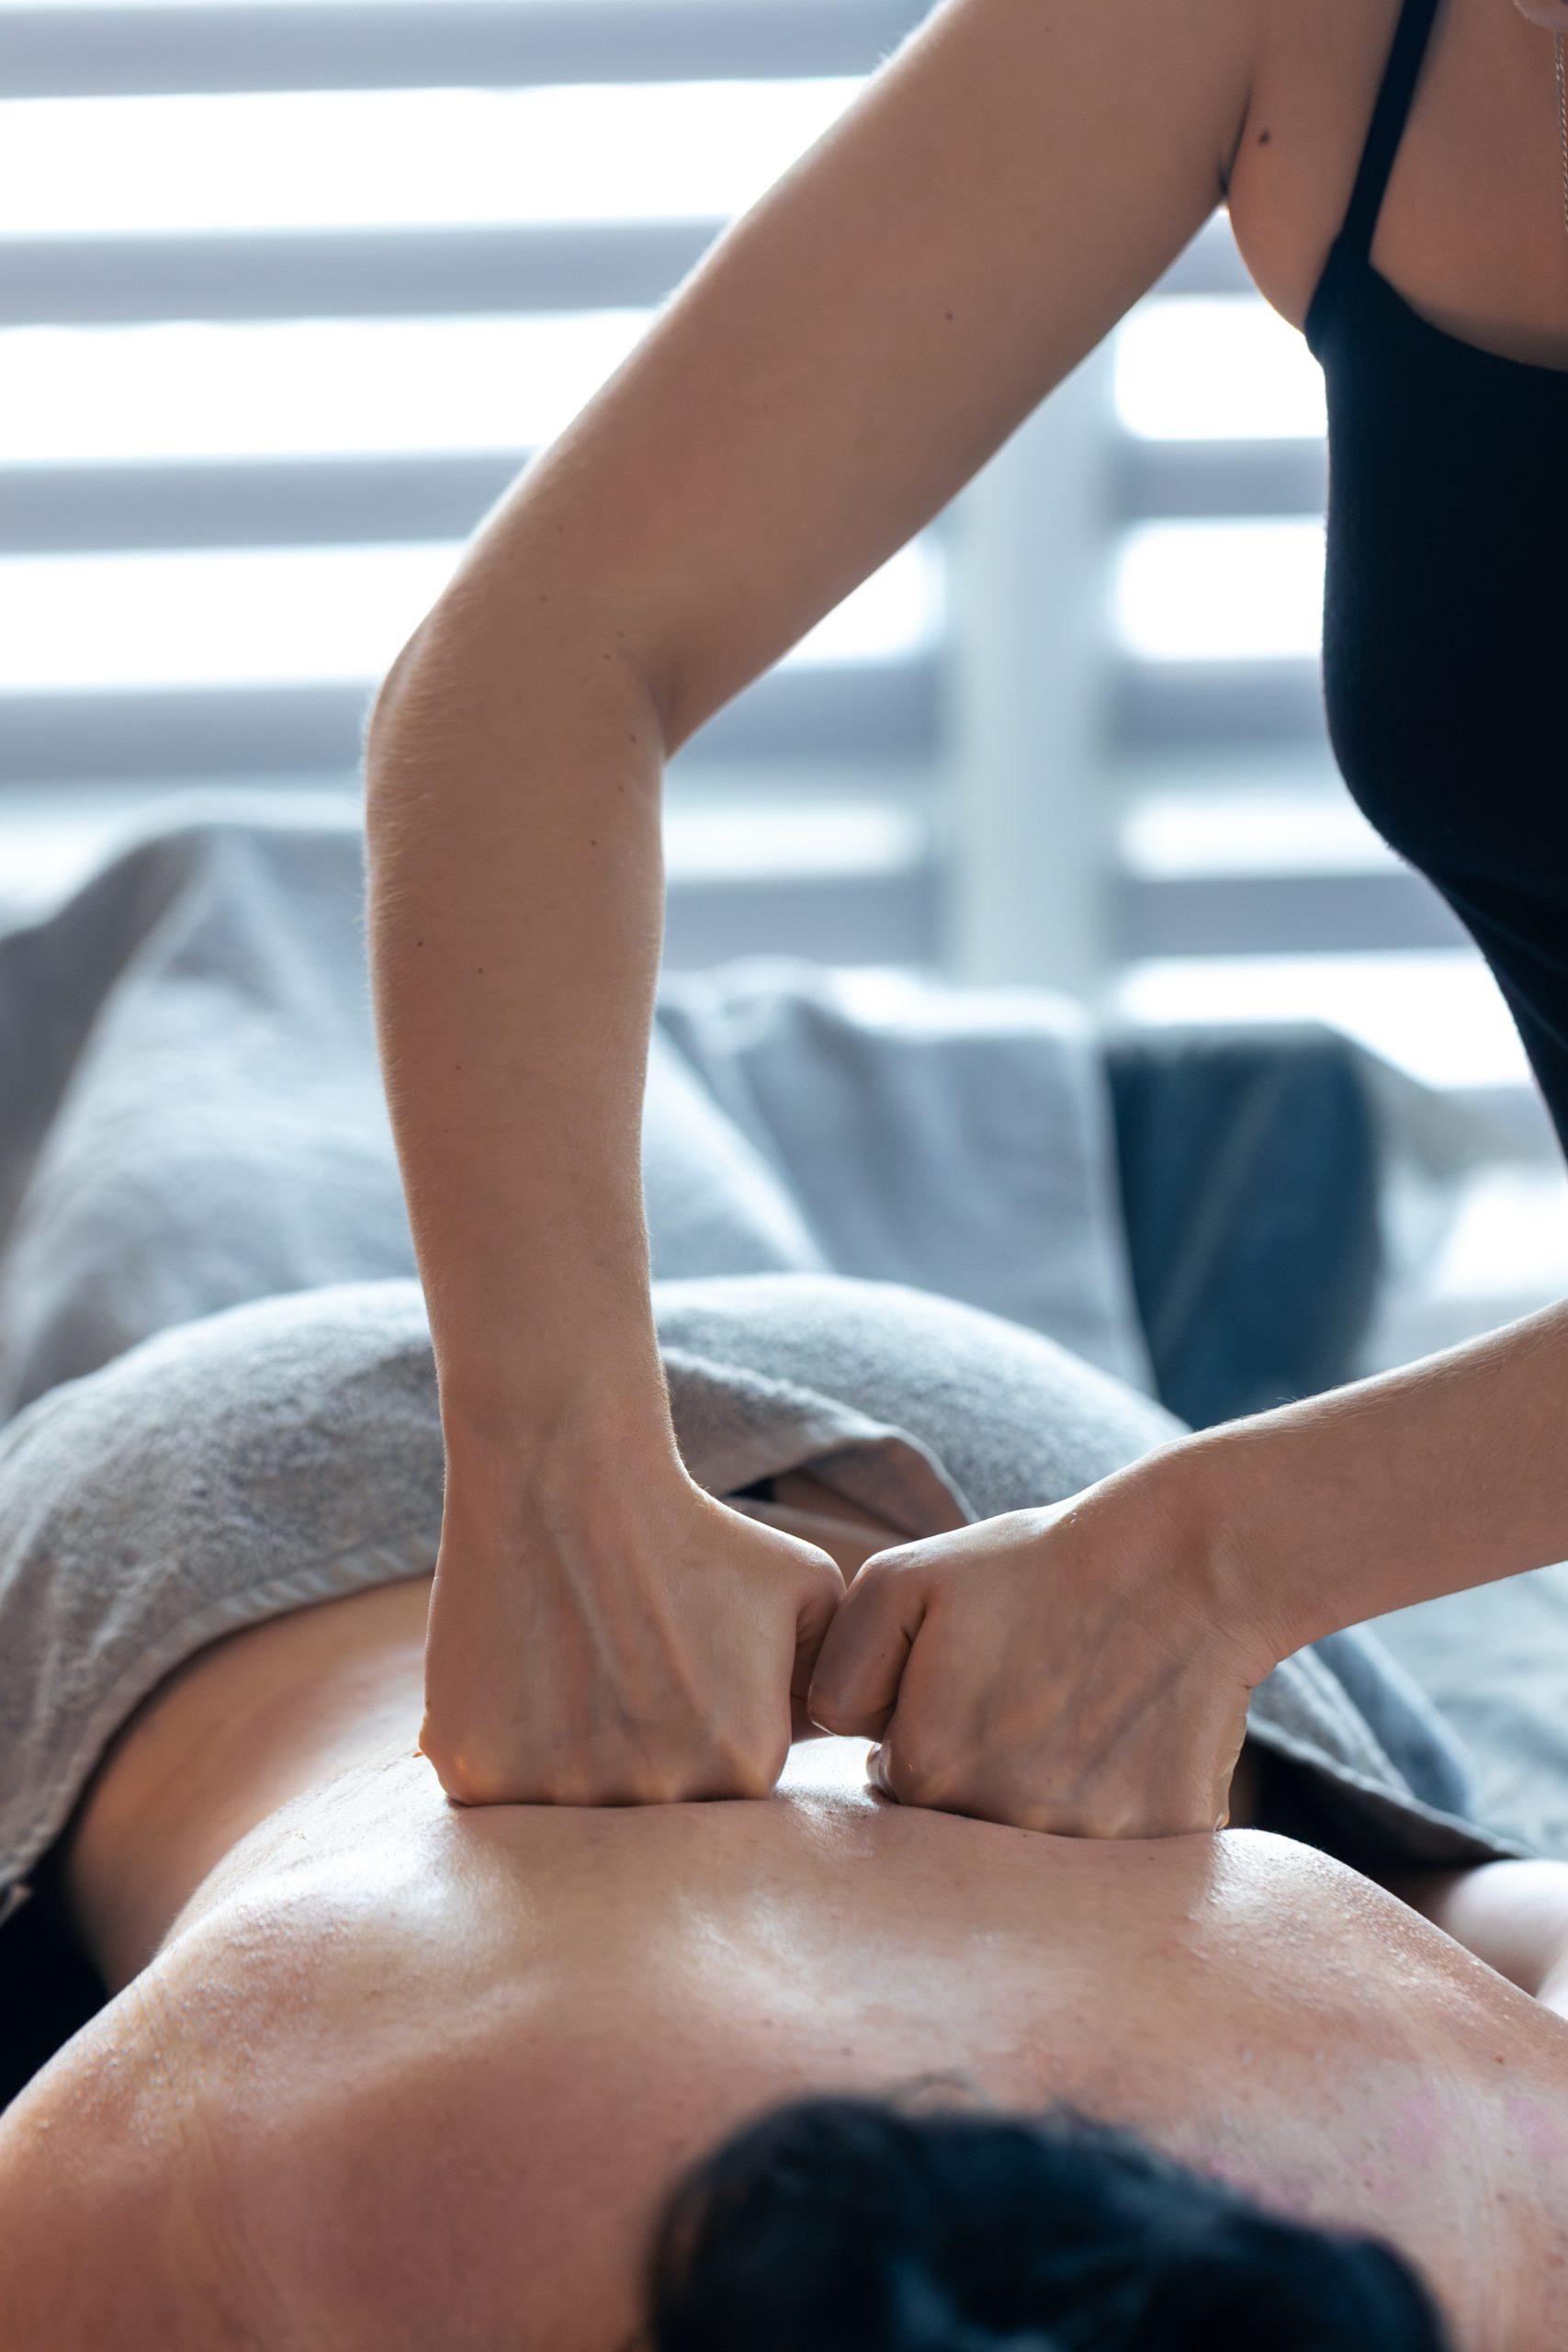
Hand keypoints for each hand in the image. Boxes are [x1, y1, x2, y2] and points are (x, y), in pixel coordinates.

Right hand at [420, 1460, 845, 1806]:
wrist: (567, 1479)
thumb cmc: (695, 1531)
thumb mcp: (809, 1593)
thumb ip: (840, 1679)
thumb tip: (849, 1739)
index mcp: (744, 1768)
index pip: (733, 1797)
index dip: (712, 1743)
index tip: (687, 1688)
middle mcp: (657, 1797)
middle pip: (657, 1818)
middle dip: (649, 1763)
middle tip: (626, 1678)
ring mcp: (559, 1797)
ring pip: (572, 1817)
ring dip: (574, 1767)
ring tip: (573, 1676)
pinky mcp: (474, 1776)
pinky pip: (496, 1797)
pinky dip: (505, 1754)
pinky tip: (518, 1685)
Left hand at [806, 1453, 1283, 1837]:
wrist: (1181, 1562)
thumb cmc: (1034, 1566)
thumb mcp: (901, 1581)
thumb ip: (840, 1673)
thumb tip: (842, 1746)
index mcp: (930, 1769)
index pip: (900, 1790)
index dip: (928, 1735)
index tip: (968, 1693)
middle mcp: (1004, 1822)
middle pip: (966, 1831)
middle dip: (981, 1777)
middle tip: (1023, 1704)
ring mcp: (1089, 1842)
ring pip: (1040, 1853)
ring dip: (1048, 1801)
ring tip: (1076, 1717)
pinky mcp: (1164, 1845)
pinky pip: (1120, 1855)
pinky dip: (1120, 1809)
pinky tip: (1127, 1742)